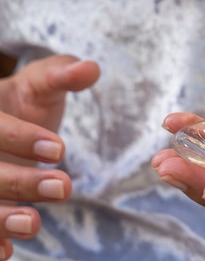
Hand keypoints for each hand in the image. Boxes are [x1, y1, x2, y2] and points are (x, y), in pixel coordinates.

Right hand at [0, 55, 99, 259]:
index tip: (59, 148)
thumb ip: (62, 74)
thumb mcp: (42, 83)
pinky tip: (6, 251)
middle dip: (19, 182)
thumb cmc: (25, 101)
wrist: (8, 123)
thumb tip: (89, 69)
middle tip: (64, 187)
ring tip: (34, 223)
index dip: (20, 138)